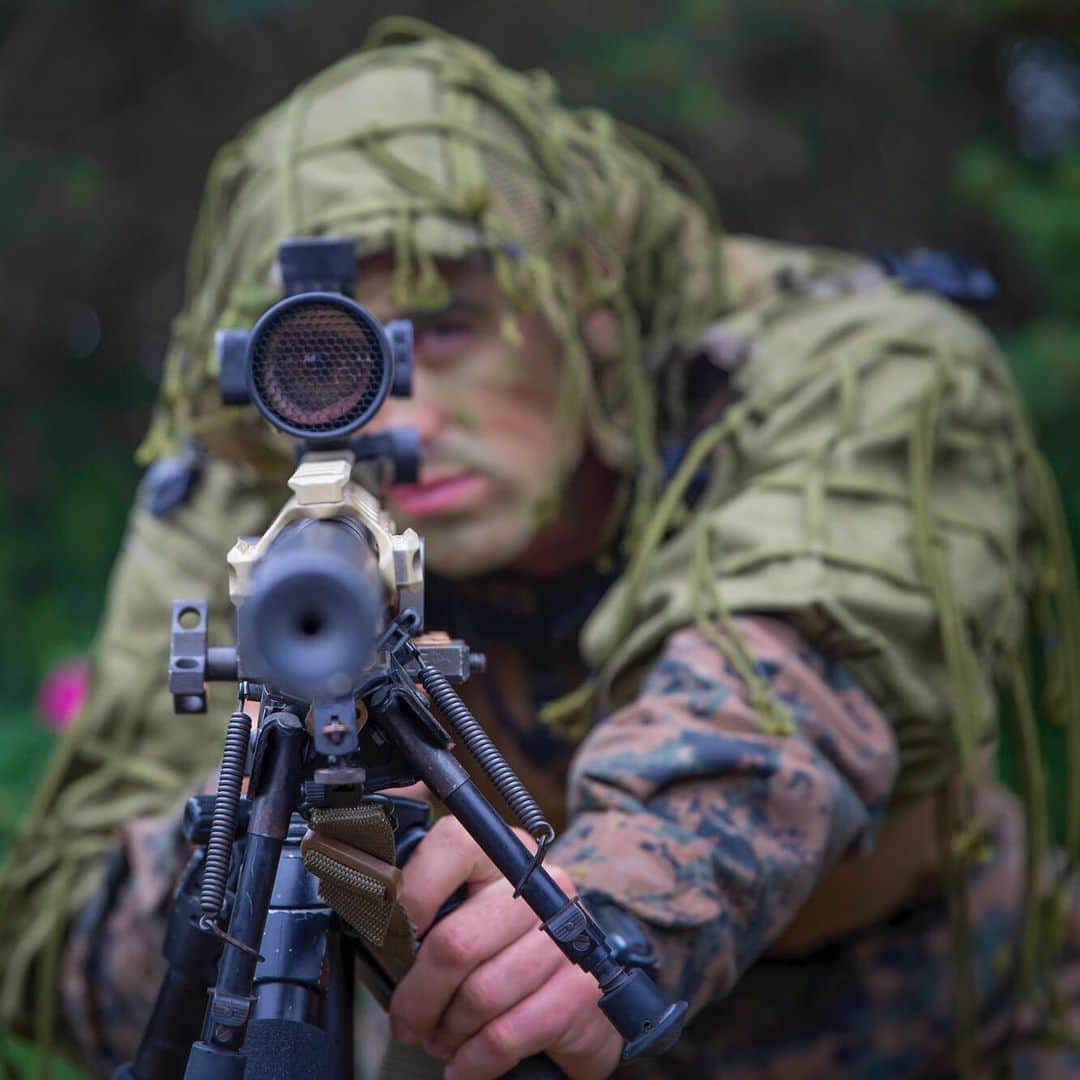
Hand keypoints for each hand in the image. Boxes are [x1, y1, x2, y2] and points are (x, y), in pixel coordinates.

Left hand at [389, 815, 621, 1079]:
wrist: (573, 998)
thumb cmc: (500, 954)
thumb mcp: (465, 917)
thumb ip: (428, 912)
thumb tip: (374, 927)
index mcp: (504, 853)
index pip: (454, 845)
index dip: (413, 891)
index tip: (391, 933)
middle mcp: (541, 885)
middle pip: (457, 941)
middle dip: (418, 996)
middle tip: (405, 1021)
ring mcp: (567, 934)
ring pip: (481, 994)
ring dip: (448, 1031)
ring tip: (439, 1038)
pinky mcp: (579, 987)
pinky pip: (508, 1033)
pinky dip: (475, 1060)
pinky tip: (462, 1064)